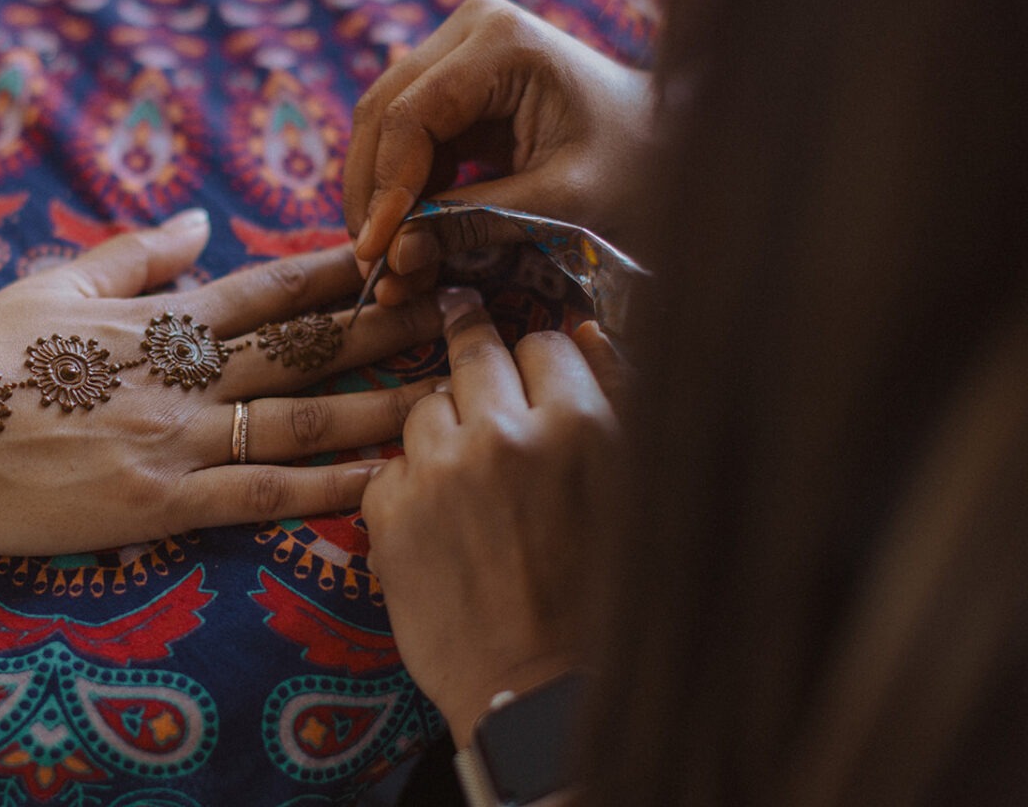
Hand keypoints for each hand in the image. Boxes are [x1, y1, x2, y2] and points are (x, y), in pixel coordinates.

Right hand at [0, 209, 442, 555]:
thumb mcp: (53, 282)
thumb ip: (135, 252)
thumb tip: (198, 221)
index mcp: (162, 316)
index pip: (277, 286)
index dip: (352, 270)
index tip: (412, 253)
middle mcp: (185, 370)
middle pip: (313, 345)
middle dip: (397, 325)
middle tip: (469, 310)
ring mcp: (178, 437)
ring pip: (306, 416)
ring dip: (388, 400)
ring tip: (459, 391)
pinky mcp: (161, 501)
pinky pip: (262, 495)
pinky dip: (329, 489)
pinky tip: (389, 480)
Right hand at [343, 0, 652, 304]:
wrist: (675, 142)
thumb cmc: (638, 164)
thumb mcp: (560, 201)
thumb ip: (473, 224)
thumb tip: (394, 257)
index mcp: (499, 41)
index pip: (410, 116)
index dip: (385, 188)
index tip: (377, 252)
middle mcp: (468, 32)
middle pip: (381, 115)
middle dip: (372, 194)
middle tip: (372, 266)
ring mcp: (458, 54)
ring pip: (384, 130)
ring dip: (381, 198)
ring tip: (388, 265)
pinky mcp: (457, 88)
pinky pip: (409, 143)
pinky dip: (403, 195)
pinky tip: (409, 242)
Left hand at [360, 289, 623, 745]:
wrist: (540, 695)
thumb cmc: (607, 600)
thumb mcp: (639, 492)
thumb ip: (616, 402)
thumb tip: (584, 333)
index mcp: (580, 424)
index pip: (546, 342)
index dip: (543, 362)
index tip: (536, 377)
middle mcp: (504, 434)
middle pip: (476, 353)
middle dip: (480, 358)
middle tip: (476, 358)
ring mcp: (439, 471)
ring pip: (426, 404)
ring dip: (445, 428)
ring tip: (469, 479)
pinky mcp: (389, 512)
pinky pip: (391, 465)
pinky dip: (410, 485)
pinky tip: (439, 523)